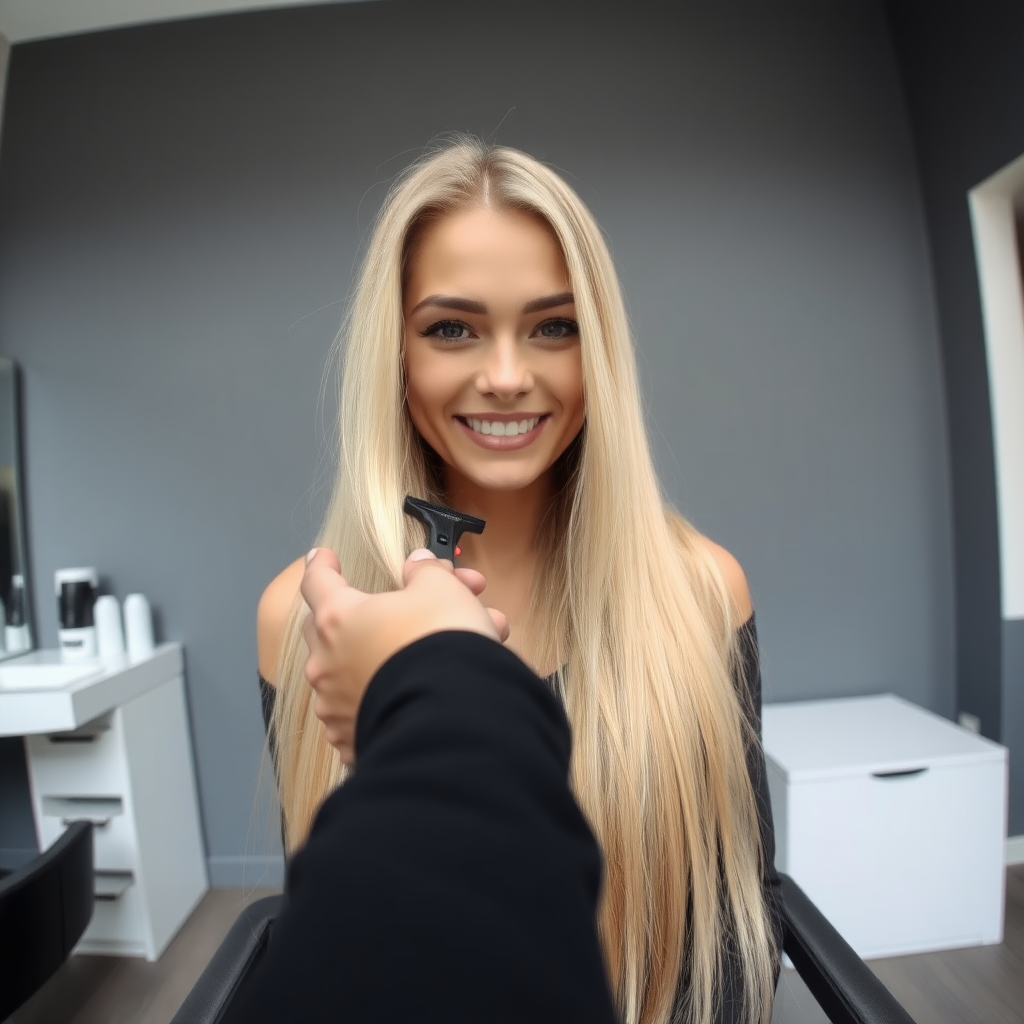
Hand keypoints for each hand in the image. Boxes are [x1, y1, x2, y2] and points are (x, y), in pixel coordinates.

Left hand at [301, 548, 510, 762]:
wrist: (456, 718)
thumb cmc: (441, 641)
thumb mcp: (442, 590)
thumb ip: (426, 572)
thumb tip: (420, 566)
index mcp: (338, 618)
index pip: (317, 581)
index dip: (322, 565)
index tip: (323, 557)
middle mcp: (327, 663)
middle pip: (327, 629)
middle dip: (361, 616)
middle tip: (396, 610)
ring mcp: (336, 707)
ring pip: (359, 671)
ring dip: (393, 658)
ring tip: (440, 656)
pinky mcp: (354, 741)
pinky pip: (369, 710)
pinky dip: (393, 697)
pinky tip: (422, 694)